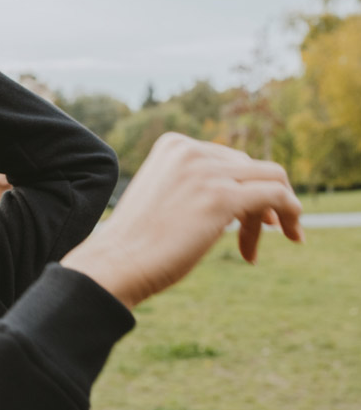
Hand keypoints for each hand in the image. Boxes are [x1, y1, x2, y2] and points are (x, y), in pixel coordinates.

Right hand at [61, 133, 303, 308]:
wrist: (115, 264)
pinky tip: (294, 235)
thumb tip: (242, 196)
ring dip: (276, 212)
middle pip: (251, 168)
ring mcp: (207, 171)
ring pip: (271, 180)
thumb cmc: (134, 244)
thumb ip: (194, 185)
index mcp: (173, 145)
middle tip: (254, 239)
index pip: (228, 158)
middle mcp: (191, 150)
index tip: (245, 220)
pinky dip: (292, 214)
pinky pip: (278, 196)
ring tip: (268, 243)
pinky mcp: (223, 197)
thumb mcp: (164, 199)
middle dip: (258, 203)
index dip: (243, 188)